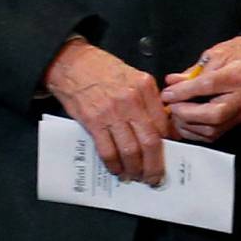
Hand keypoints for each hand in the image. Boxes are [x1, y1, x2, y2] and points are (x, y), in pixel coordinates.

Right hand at [45, 37, 172, 181]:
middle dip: (154, 166)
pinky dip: (114, 165)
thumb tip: (161, 127)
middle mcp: (131, 100)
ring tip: (135, 176)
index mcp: (145, 87)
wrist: (72, 63)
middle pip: (150, 142)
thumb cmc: (102, 69)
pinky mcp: (93, 121)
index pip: (163, 124)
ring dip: (135, 169)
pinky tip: (117, 169)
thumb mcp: (133, 76)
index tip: (167, 155)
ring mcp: (111, 112)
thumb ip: (148, 100)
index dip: (168, 145)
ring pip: (130, 150)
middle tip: (155, 177)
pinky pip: (108, 150)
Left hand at [160, 35, 240, 143]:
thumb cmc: (238, 56)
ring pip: (213, 129)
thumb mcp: (215, 54)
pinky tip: (185, 122)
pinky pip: (214, 134)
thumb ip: (193, 71)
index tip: (168, 94)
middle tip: (171, 107)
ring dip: (188, 124)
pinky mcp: (237, 122)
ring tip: (176, 113)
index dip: (184, 92)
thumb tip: (172, 82)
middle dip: (186, 113)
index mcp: (239, 74)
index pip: (209, 86)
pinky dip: (195, 131)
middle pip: (213, 114)